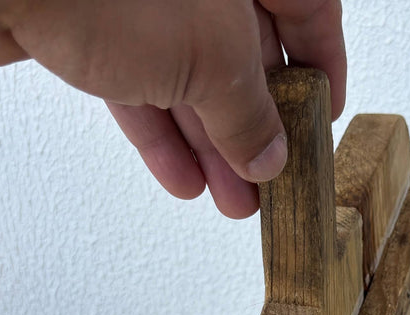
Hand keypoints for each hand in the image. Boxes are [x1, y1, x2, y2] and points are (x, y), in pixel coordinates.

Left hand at [0, 0, 345, 218]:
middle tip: (271, 177)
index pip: (306, 6)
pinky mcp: (87, 22)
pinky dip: (161, 131)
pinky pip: (137, 81)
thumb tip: (269, 152)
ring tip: (232, 200)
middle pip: (244, 47)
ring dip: (212, 142)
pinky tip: (181, 178)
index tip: (321, 118)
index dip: (322, 66)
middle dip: (258, 122)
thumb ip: (248, 112)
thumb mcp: (212, 61)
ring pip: (189, 73)